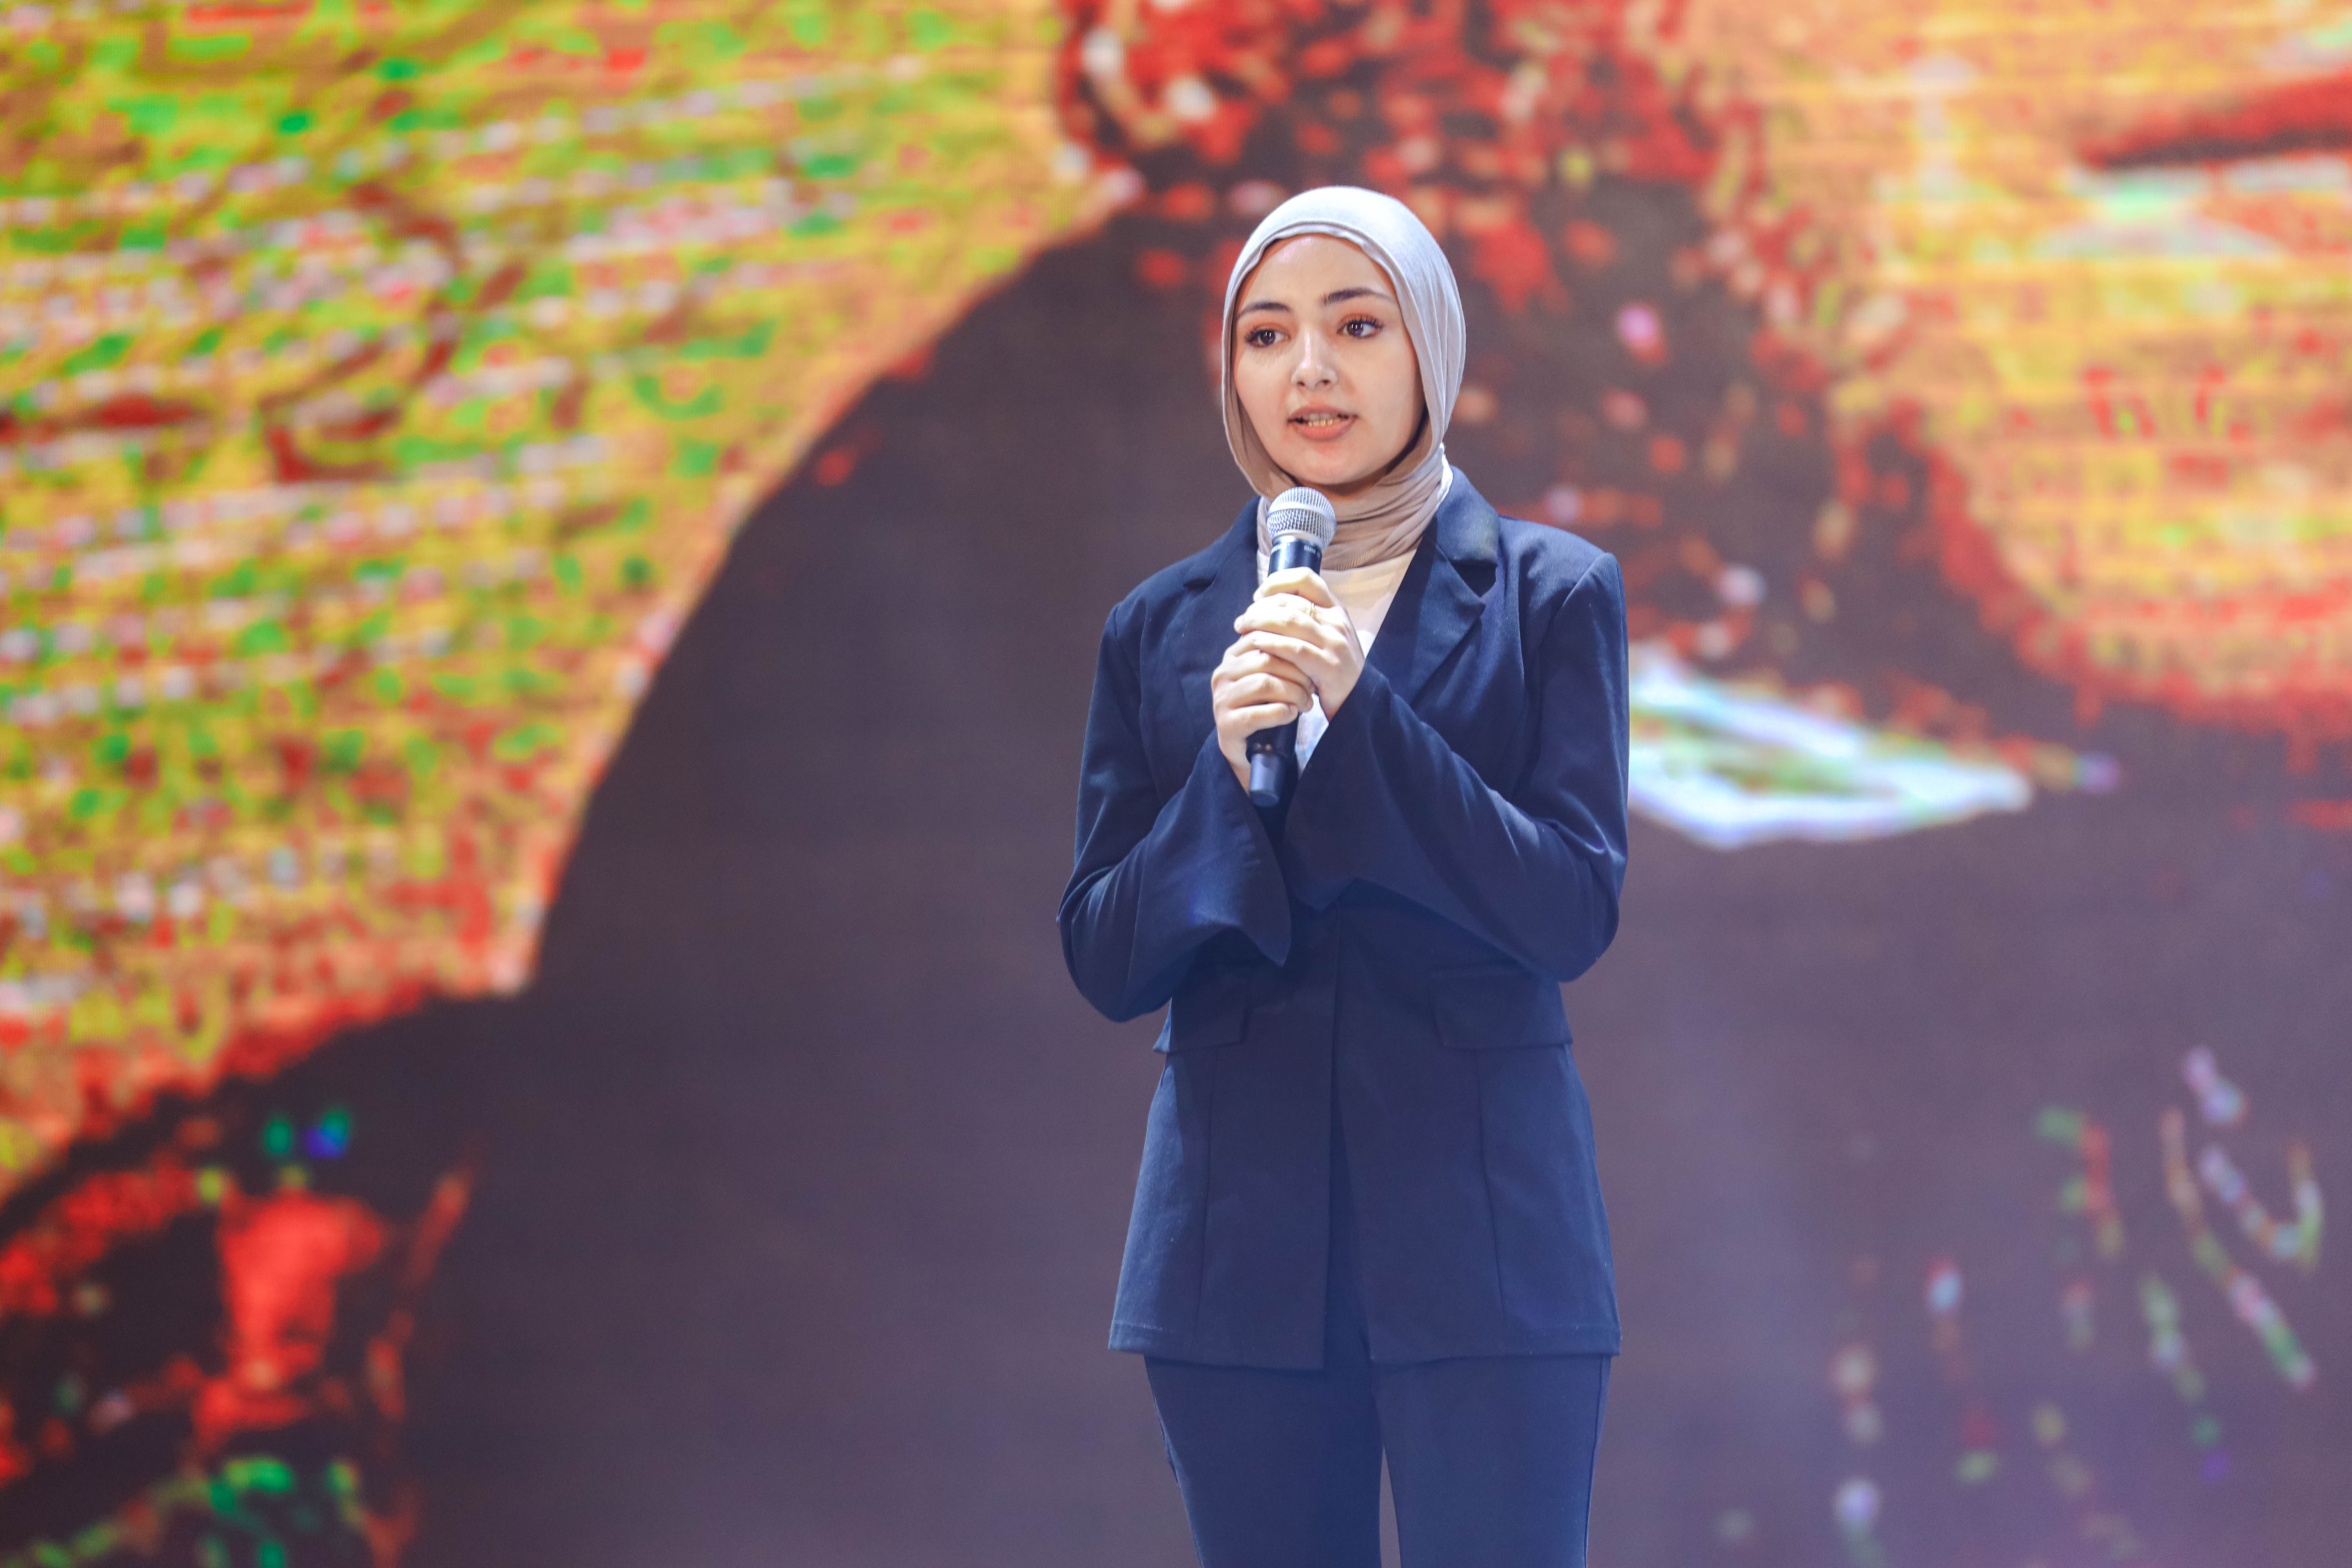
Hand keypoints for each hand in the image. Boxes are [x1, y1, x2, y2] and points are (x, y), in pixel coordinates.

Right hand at [1211, 636, 1312, 790]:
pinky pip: (1257, 714)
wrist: (1247, 745)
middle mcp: (1223, 674)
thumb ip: (1278, 654)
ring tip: (1306, 703)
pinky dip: (1281, 713)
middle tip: (1312, 687)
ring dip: (1293, 693)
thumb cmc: (1264, 704)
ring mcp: (1221, 699)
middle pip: (1266, 659)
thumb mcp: (1269, 674)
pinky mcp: (1226, 724)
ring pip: (1263, 684)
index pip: (1263, 637)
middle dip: (1296, 673)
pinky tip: (1292, 714)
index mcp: (1233, 656)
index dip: (1291, 648)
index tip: (1310, 661)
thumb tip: (1306, 636)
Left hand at [1233, 568, 1366, 719]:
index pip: (1305, 578)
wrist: (1359, 699)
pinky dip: (1271, 643)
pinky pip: (1294, 649)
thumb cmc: (1332, 665)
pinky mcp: (1328, 666)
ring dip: (1259, 622)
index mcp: (1335, 609)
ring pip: (1289, 621)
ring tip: (1242, 629)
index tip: (1259, 595)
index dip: (1277, 581)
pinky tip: (1255, 644)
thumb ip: (1304, 618)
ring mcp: (1334, 643)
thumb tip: (1265, 605)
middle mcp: (1336, 621)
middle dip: (1260, 607)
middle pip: (1290, 601)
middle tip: (1243, 619)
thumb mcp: (1324, 635)